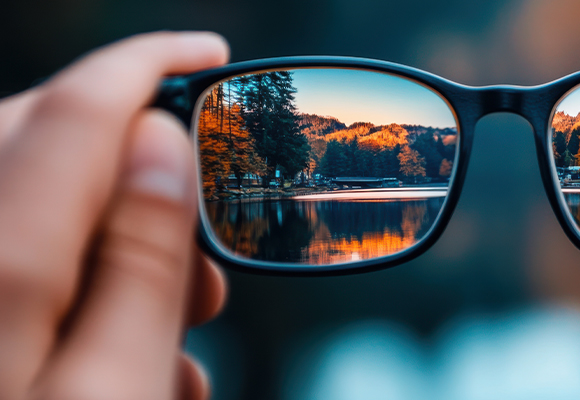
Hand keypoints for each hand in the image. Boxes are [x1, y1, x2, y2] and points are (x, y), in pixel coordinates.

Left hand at [0, 32, 228, 399]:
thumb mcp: (119, 388)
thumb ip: (143, 263)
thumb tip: (161, 147)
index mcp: (1, 263)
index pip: (76, 110)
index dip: (149, 64)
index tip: (207, 53)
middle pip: (42, 139)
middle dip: (136, 166)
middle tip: (201, 241)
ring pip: (31, 200)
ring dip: (114, 242)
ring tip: (174, 329)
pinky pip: (11, 253)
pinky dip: (73, 280)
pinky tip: (125, 356)